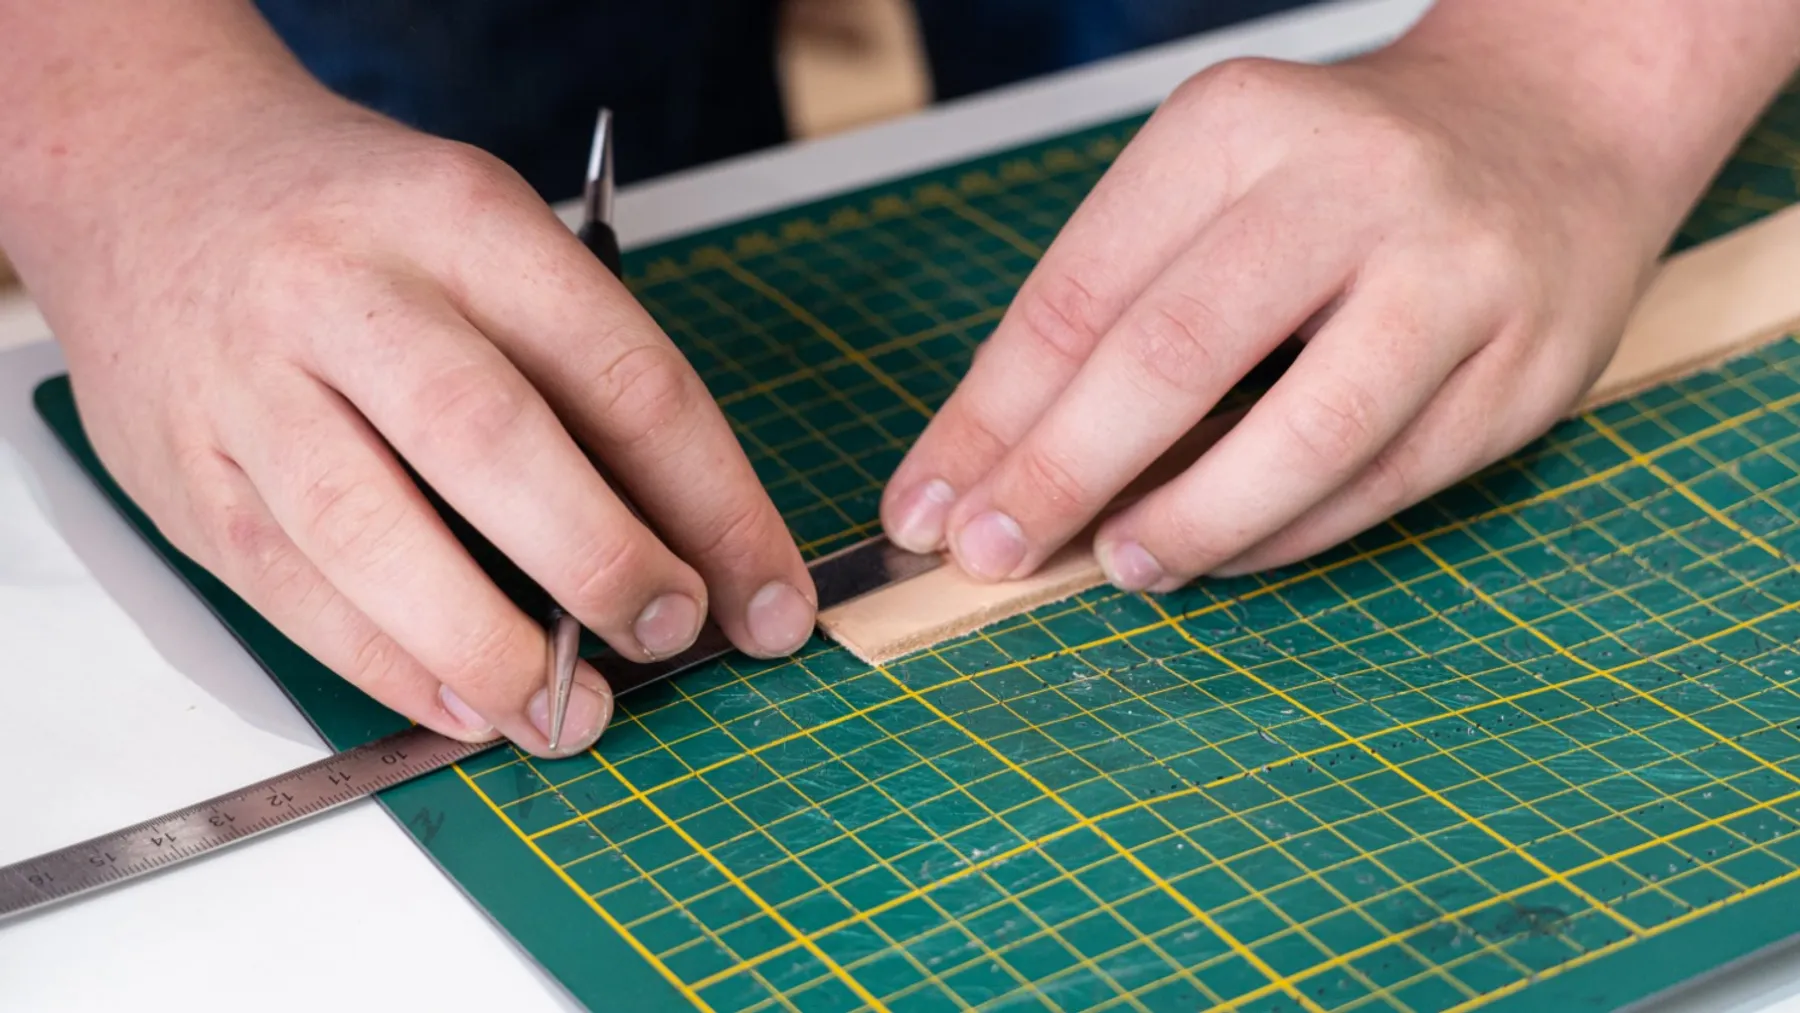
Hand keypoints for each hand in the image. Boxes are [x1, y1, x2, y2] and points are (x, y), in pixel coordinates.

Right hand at [31, 88, 814, 755]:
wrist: (151, 166)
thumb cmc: (353, 222)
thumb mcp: (485, 235)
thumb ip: (573, 368)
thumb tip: (684, 541)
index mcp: (462, 220)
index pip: (621, 374)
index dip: (715, 502)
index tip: (768, 592)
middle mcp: (348, 291)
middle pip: (492, 443)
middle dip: (602, 562)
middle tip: (670, 634)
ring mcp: (250, 382)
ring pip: (372, 533)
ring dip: (489, 647)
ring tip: (570, 714)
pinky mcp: (185, 470)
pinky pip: (292, 590)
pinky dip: (389, 666)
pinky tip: (464, 706)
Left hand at [881, 50, 1675, 589]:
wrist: (1556, 123)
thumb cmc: (1342, 175)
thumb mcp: (1211, 188)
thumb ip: (1109, 312)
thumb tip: (985, 470)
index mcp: (1237, 127)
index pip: (1079, 293)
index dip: (989, 418)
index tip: (925, 507)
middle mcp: (1351, 186)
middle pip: (1172, 357)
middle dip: (1059, 477)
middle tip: (989, 558)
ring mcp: (1454, 278)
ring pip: (1301, 438)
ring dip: (1187, 523)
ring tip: (1119, 567)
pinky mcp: (1526, 369)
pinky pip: (1384, 483)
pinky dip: (1285, 536)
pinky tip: (1224, 553)